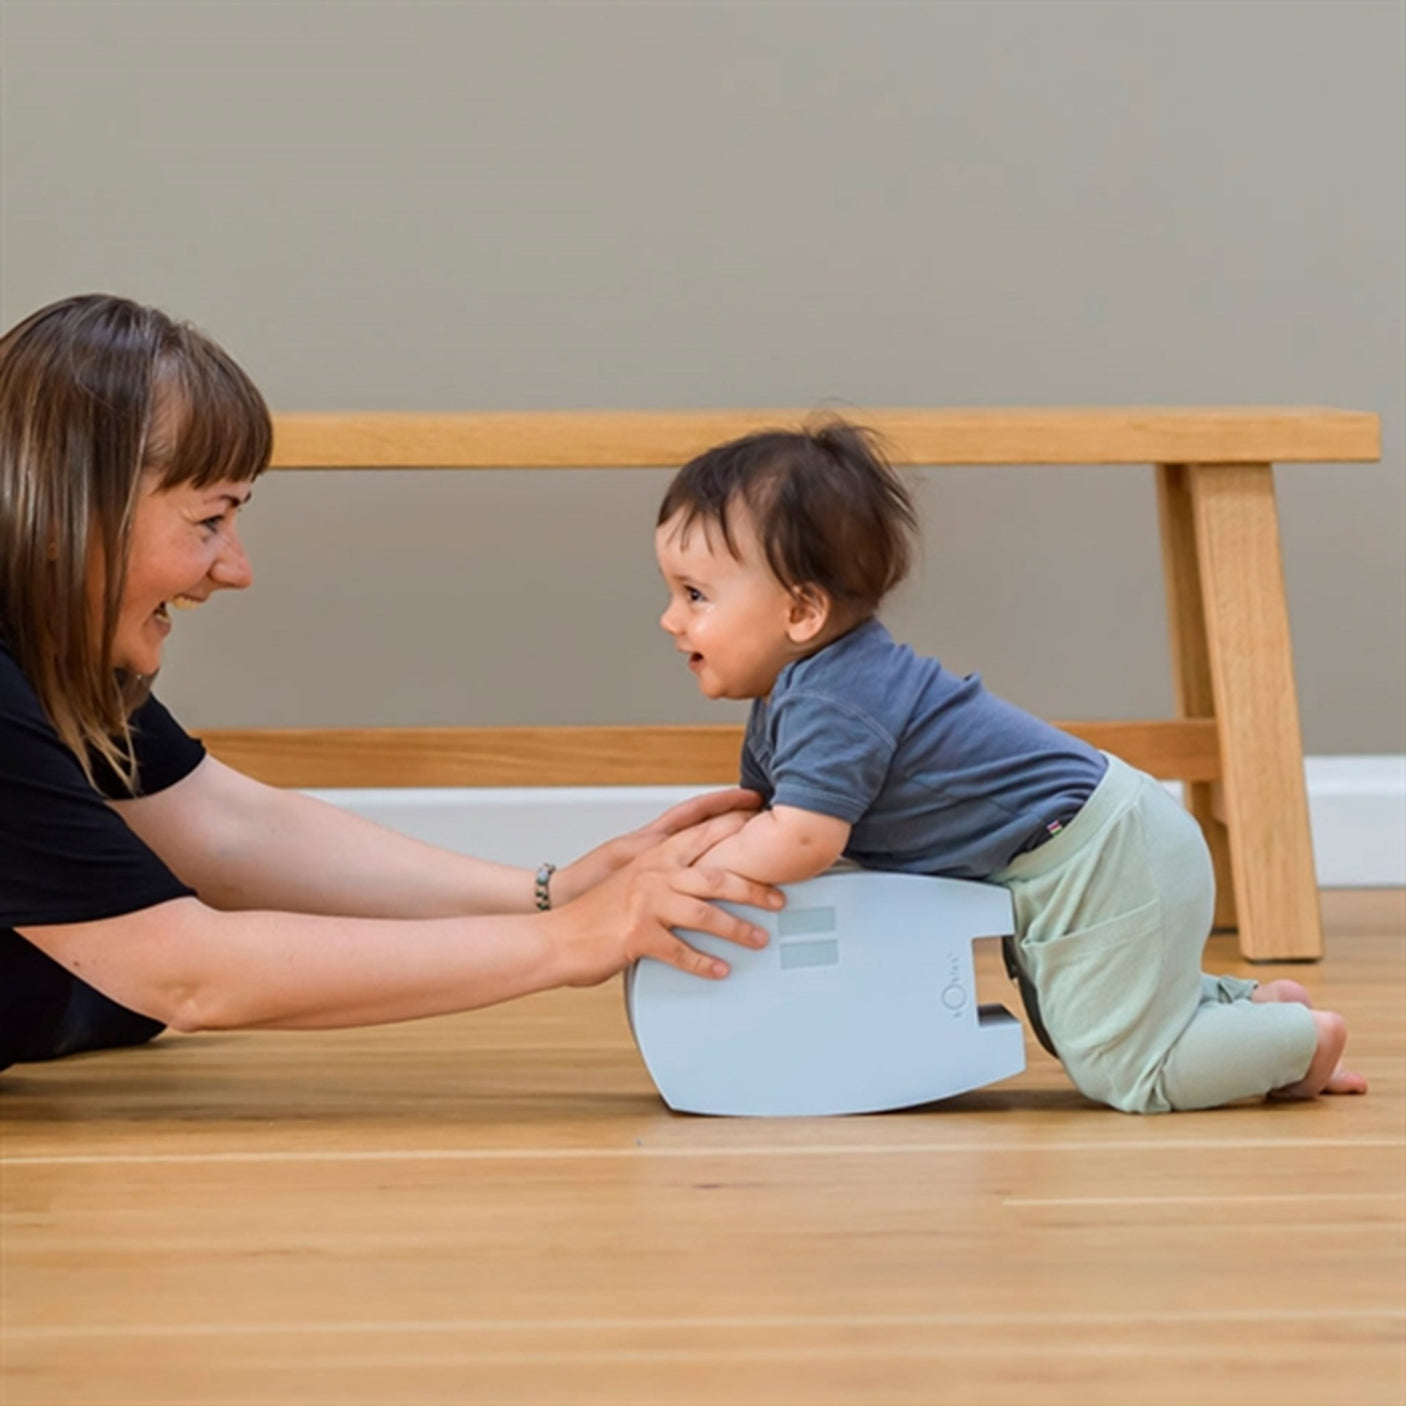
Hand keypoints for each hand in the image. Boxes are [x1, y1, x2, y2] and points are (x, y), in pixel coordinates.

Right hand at [543, 809, 781, 987]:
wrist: (557, 938)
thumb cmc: (597, 913)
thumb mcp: (633, 879)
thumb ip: (667, 871)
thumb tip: (705, 875)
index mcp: (655, 854)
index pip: (706, 833)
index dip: (739, 826)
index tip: (766, 825)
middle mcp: (654, 873)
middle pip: (718, 875)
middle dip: (755, 887)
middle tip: (779, 898)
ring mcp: (646, 904)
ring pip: (706, 914)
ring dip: (738, 929)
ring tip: (759, 939)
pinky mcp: (638, 936)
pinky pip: (682, 952)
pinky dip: (705, 963)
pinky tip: (721, 970)